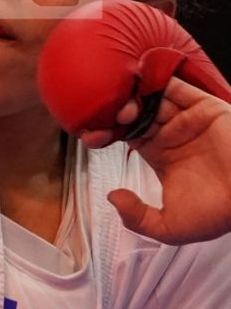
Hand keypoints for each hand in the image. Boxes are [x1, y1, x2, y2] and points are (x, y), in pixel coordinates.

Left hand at [79, 75, 230, 243]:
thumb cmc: (217, 215)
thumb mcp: (168, 227)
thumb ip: (136, 217)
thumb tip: (113, 196)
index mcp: (162, 157)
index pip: (127, 136)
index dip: (107, 133)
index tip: (91, 136)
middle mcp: (173, 135)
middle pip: (136, 114)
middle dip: (116, 112)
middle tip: (104, 116)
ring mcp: (188, 120)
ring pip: (154, 99)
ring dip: (134, 97)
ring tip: (123, 106)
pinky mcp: (207, 109)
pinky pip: (181, 88)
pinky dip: (160, 81)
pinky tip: (140, 81)